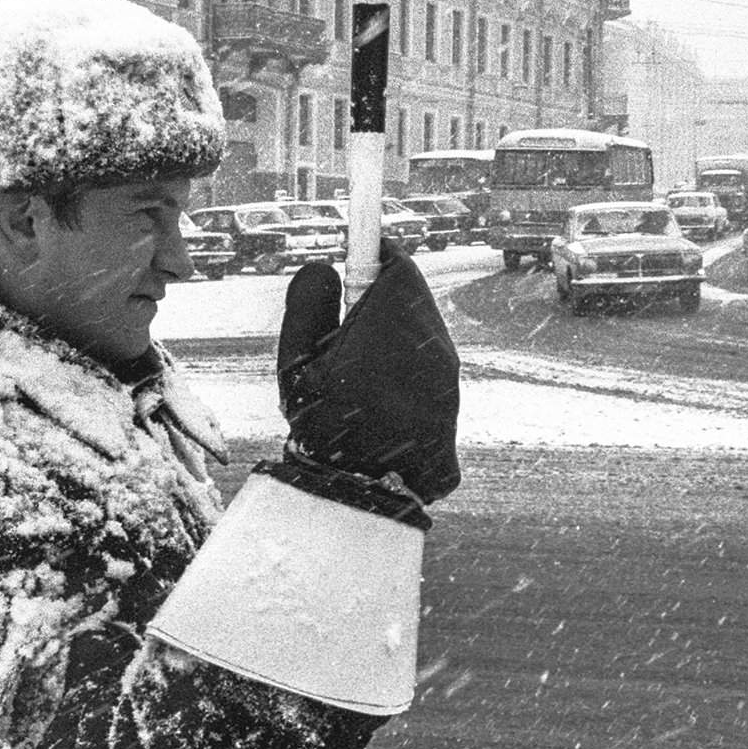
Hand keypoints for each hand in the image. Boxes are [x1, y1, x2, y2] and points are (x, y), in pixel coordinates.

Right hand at [277, 241, 460, 504]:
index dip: (378, 254)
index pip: (398, 263)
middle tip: (343, 320)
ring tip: (353, 371)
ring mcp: (447, 375)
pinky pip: (429, 371)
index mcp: (395, 321)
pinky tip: (376, 400)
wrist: (361, 495)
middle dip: (381, 299)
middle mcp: (431, 342)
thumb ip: (308, 302)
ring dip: (393, 337)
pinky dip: (405, 372)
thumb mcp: (296, 359)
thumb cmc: (322, 424)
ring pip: (421, 334)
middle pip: (412, 298)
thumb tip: (324, 268)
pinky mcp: (450, 403)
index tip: (359, 254)